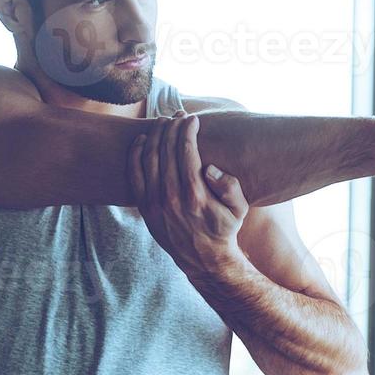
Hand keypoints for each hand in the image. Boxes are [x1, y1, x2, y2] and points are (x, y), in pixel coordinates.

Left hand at [127, 110, 248, 278]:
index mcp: (195, 194)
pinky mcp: (144, 207)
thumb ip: (230, 187)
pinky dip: (135, 153)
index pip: (186, 151)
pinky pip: (134, 174)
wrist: (202, 259)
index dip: (188, 130)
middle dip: (172, 127)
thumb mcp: (240, 210)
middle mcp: (172, 197)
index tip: (192, 119)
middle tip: (178, 115)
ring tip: (163, 122)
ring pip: (148, 158)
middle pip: (166, 150)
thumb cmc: (224, 229)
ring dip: (154, 135)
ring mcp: (154, 202)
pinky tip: (142, 140)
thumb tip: (211, 168)